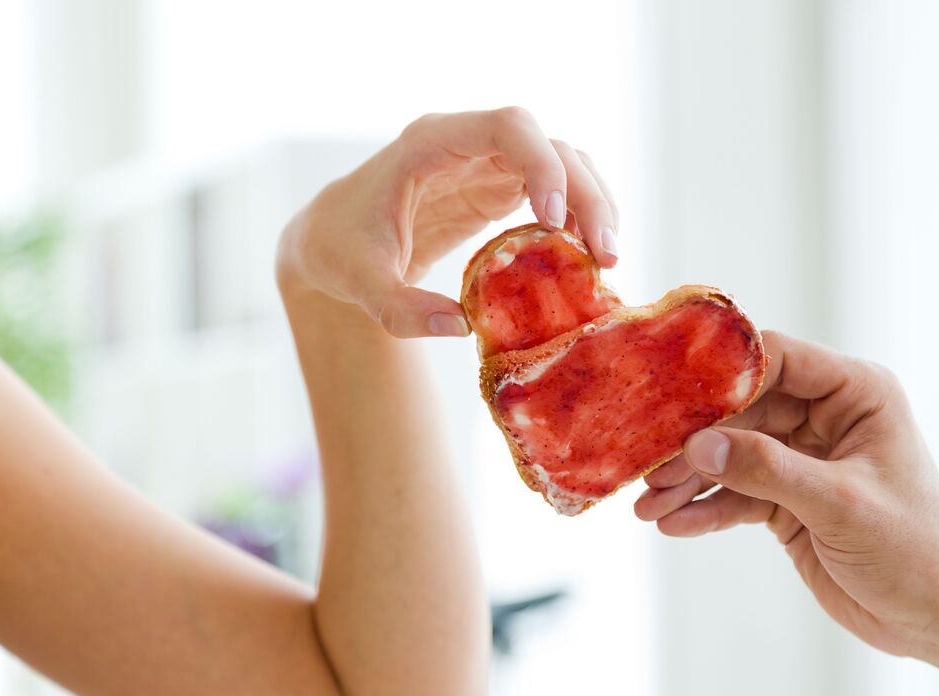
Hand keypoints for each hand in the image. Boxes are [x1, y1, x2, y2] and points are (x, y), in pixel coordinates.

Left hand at [276, 107, 619, 336]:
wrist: (333, 240)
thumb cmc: (339, 248)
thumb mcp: (358, 281)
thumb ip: (399, 308)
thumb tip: (459, 326)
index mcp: (431, 143)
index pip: (506, 126)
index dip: (541, 163)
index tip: (554, 217)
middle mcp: (469, 144)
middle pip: (550, 145)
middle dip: (585, 194)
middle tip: (604, 255)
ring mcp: (490, 164)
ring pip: (564, 163)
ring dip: (593, 205)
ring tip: (605, 260)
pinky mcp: (500, 189)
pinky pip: (556, 189)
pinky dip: (579, 218)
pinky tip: (586, 257)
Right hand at [635, 332, 938, 656]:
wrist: (934, 615)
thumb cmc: (913, 549)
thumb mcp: (839, 503)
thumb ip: (768, 469)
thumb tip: (699, 446)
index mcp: (856, 394)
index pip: (777, 360)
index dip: (724, 373)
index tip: (673, 392)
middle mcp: (826, 416)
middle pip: (741, 409)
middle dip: (694, 440)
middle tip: (648, 462)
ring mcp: (803, 458)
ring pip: (731, 454)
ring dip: (689, 479)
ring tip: (648, 504)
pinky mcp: (788, 498)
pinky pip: (736, 493)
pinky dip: (705, 508)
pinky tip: (673, 524)